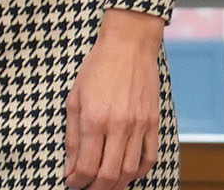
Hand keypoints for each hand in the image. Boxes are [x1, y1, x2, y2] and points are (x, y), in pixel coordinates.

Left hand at [65, 9, 163, 189]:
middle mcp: (118, 127)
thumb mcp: (74, 98)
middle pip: (109, 174)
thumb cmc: (97, 69)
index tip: (71, 183)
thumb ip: (72, 135)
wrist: (128, 47)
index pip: (86, 165)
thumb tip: (70, 165)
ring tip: (104, 185)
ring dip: (116, 184)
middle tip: (87, 189)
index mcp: (94, 120)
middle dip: (96, 188)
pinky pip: (150, 158)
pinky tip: (127, 174)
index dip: (77, 181)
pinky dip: (139, 172)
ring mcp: (139, 127)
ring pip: (131, 171)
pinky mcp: (153, 124)